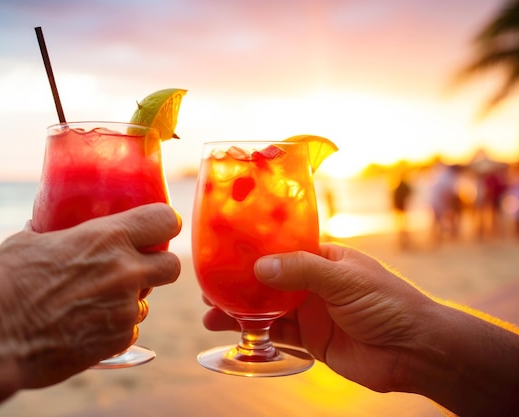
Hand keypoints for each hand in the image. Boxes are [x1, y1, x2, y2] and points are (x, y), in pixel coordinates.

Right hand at [0, 202, 181, 387]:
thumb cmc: (5, 282)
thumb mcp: (31, 240)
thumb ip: (58, 233)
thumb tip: (55, 226)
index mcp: (108, 238)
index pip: (165, 220)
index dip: (163, 224)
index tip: (154, 229)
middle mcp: (126, 272)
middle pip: (172, 266)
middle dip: (157, 265)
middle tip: (133, 267)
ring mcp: (124, 309)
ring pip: (147, 302)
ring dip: (129, 299)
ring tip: (95, 300)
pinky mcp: (117, 341)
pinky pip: (129, 329)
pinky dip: (114, 327)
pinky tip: (86, 324)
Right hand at [203, 243, 433, 392]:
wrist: (414, 351)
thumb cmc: (388, 303)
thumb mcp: (344, 279)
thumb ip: (302, 271)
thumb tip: (259, 266)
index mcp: (323, 258)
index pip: (281, 249)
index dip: (252, 251)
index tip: (223, 252)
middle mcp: (313, 283)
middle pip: (267, 281)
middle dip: (238, 284)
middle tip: (208, 287)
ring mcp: (311, 312)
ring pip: (266, 309)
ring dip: (239, 311)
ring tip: (210, 315)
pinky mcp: (311, 340)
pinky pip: (276, 334)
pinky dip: (255, 334)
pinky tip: (233, 333)